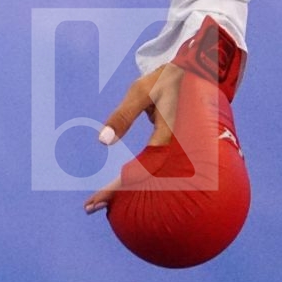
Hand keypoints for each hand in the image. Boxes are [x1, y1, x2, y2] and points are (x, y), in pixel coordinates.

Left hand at [84, 62, 179, 213]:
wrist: (193, 74)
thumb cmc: (164, 81)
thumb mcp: (139, 94)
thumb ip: (122, 117)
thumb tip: (102, 142)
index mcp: (167, 141)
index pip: (138, 174)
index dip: (116, 189)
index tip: (94, 202)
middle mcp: (172, 151)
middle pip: (142, 181)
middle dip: (115, 194)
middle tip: (88, 207)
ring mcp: (172, 150)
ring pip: (147, 175)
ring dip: (123, 188)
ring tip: (99, 202)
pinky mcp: (169, 146)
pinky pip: (150, 164)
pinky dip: (134, 174)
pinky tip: (122, 182)